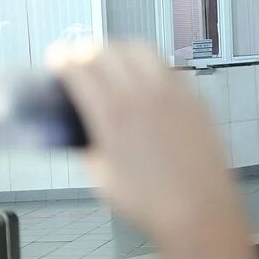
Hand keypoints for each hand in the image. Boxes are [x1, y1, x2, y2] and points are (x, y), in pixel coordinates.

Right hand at [53, 43, 255, 258]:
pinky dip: (150, 64)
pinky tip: (147, 78)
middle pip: (107, 51)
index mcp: (113, 117)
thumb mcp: (103, 178)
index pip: (80, 70)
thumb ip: (88, 146)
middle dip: (87, 50)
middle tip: (82, 59)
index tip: (59, 58)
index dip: (63, 59)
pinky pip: (169, 66)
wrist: (199, 209)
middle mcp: (142, 98)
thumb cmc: (153, 203)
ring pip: (141, 49)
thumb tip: (82, 130)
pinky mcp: (194, 98)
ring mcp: (172, 94)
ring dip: (120, 49)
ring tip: (114, 60)